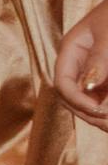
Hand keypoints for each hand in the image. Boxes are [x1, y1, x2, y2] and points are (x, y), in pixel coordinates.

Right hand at [58, 0, 107, 127]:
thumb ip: (98, 58)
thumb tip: (88, 87)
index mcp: (72, 50)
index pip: (62, 82)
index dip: (76, 99)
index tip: (98, 110)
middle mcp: (80, 63)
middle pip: (73, 96)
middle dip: (88, 112)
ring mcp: (96, 70)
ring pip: (90, 100)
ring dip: (100, 114)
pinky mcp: (107, 77)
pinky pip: (103, 95)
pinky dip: (107, 106)